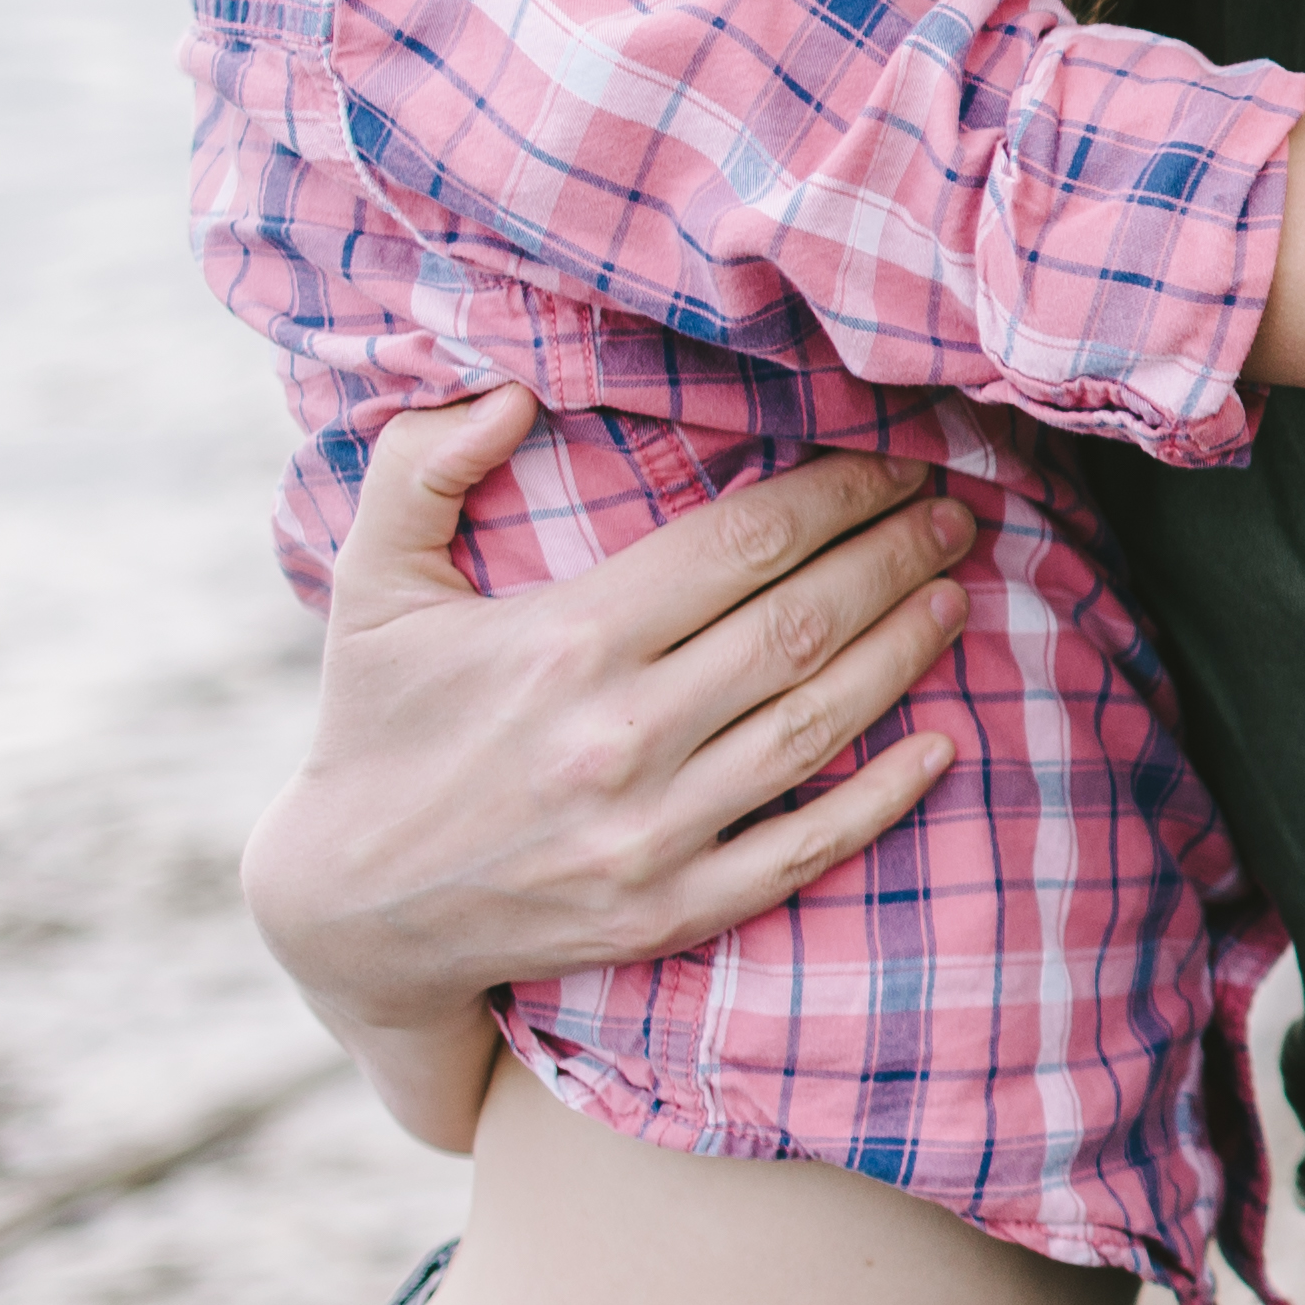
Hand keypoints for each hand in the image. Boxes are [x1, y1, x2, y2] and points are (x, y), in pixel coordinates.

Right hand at [245, 392, 971, 1130]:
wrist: (348, 912)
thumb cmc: (375, 728)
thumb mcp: (368, 588)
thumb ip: (417, 471)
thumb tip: (507, 393)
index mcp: (564, 643)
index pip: (741, 546)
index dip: (837, 496)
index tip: (896, 463)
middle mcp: (618, 736)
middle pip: (801, 624)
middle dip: (894, 557)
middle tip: (956, 514)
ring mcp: (650, 831)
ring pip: (818, 724)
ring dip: (903, 652)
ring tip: (956, 593)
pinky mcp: (669, 911)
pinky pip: (806, 849)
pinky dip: (883, 799)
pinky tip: (941, 747)